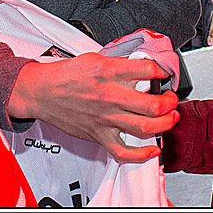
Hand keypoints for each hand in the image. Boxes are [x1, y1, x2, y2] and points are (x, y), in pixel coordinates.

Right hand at [8, 53, 179, 162]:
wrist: (41, 91)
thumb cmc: (66, 75)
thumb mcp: (96, 58)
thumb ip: (120, 64)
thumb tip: (142, 66)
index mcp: (109, 72)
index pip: (148, 70)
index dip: (163, 71)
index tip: (165, 73)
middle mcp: (110, 95)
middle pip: (153, 104)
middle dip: (170, 102)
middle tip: (171, 98)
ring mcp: (105, 118)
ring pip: (145, 127)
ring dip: (165, 123)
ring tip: (169, 117)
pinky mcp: (99, 135)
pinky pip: (123, 152)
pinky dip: (142, 154)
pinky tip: (153, 149)